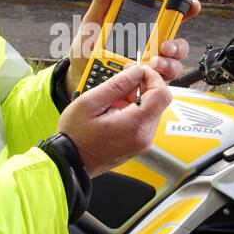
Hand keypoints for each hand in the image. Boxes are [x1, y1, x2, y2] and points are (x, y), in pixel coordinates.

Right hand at [57, 64, 171, 176]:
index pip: (161, 94)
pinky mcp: (138, 144)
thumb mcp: (90, 103)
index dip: (153, 77)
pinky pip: (145, 120)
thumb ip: (116, 85)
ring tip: (114, 98)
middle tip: (122, 81)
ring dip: (137, 98)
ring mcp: (142, 142)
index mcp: (134, 125)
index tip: (139, 71)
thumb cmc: (76, 137)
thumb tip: (135, 72)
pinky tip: (115, 109)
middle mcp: (143, 136)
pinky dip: (134, 110)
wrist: (71, 162)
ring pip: (152, 110)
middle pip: (159, 102)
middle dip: (143, 87)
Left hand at [65, 0, 201, 93]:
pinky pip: (160, 82)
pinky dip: (157, 79)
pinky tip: (146, 75)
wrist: (76, 75)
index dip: (185, 10)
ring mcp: (149, 66)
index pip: (169, 17)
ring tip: (153, 62)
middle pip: (178, 44)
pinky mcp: (144, 83)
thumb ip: (103, 2)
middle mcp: (150, 47)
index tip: (192, 5)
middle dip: (177, 44)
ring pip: (174, 64)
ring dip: (169, 63)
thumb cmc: (85, 49)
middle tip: (164, 46)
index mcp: (142, 28)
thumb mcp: (92, 23)